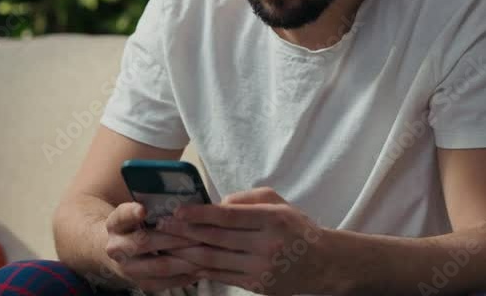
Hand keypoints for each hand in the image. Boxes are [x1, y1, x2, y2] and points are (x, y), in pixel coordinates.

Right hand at [103, 202, 203, 291]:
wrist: (119, 249)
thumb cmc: (137, 222)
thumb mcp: (137, 209)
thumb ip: (151, 200)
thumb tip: (176, 187)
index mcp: (115, 223)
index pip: (121, 216)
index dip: (131, 213)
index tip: (143, 209)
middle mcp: (116, 247)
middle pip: (144, 242)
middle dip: (174, 238)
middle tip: (198, 233)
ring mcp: (126, 268)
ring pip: (159, 266)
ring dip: (185, 259)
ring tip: (206, 252)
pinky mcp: (139, 283)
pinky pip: (164, 282)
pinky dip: (184, 276)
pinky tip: (200, 268)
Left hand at [154, 187, 326, 294]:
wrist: (322, 263)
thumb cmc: (295, 227)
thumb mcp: (278, 203)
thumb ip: (247, 198)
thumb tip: (217, 204)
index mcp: (272, 219)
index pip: (229, 216)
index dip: (200, 214)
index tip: (178, 210)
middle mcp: (267, 245)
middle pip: (217, 239)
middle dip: (186, 232)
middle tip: (163, 225)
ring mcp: (261, 269)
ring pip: (215, 260)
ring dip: (187, 252)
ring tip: (167, 244)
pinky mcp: (256, 285)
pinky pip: (221, 276)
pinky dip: (201, 268)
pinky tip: (185, 260)